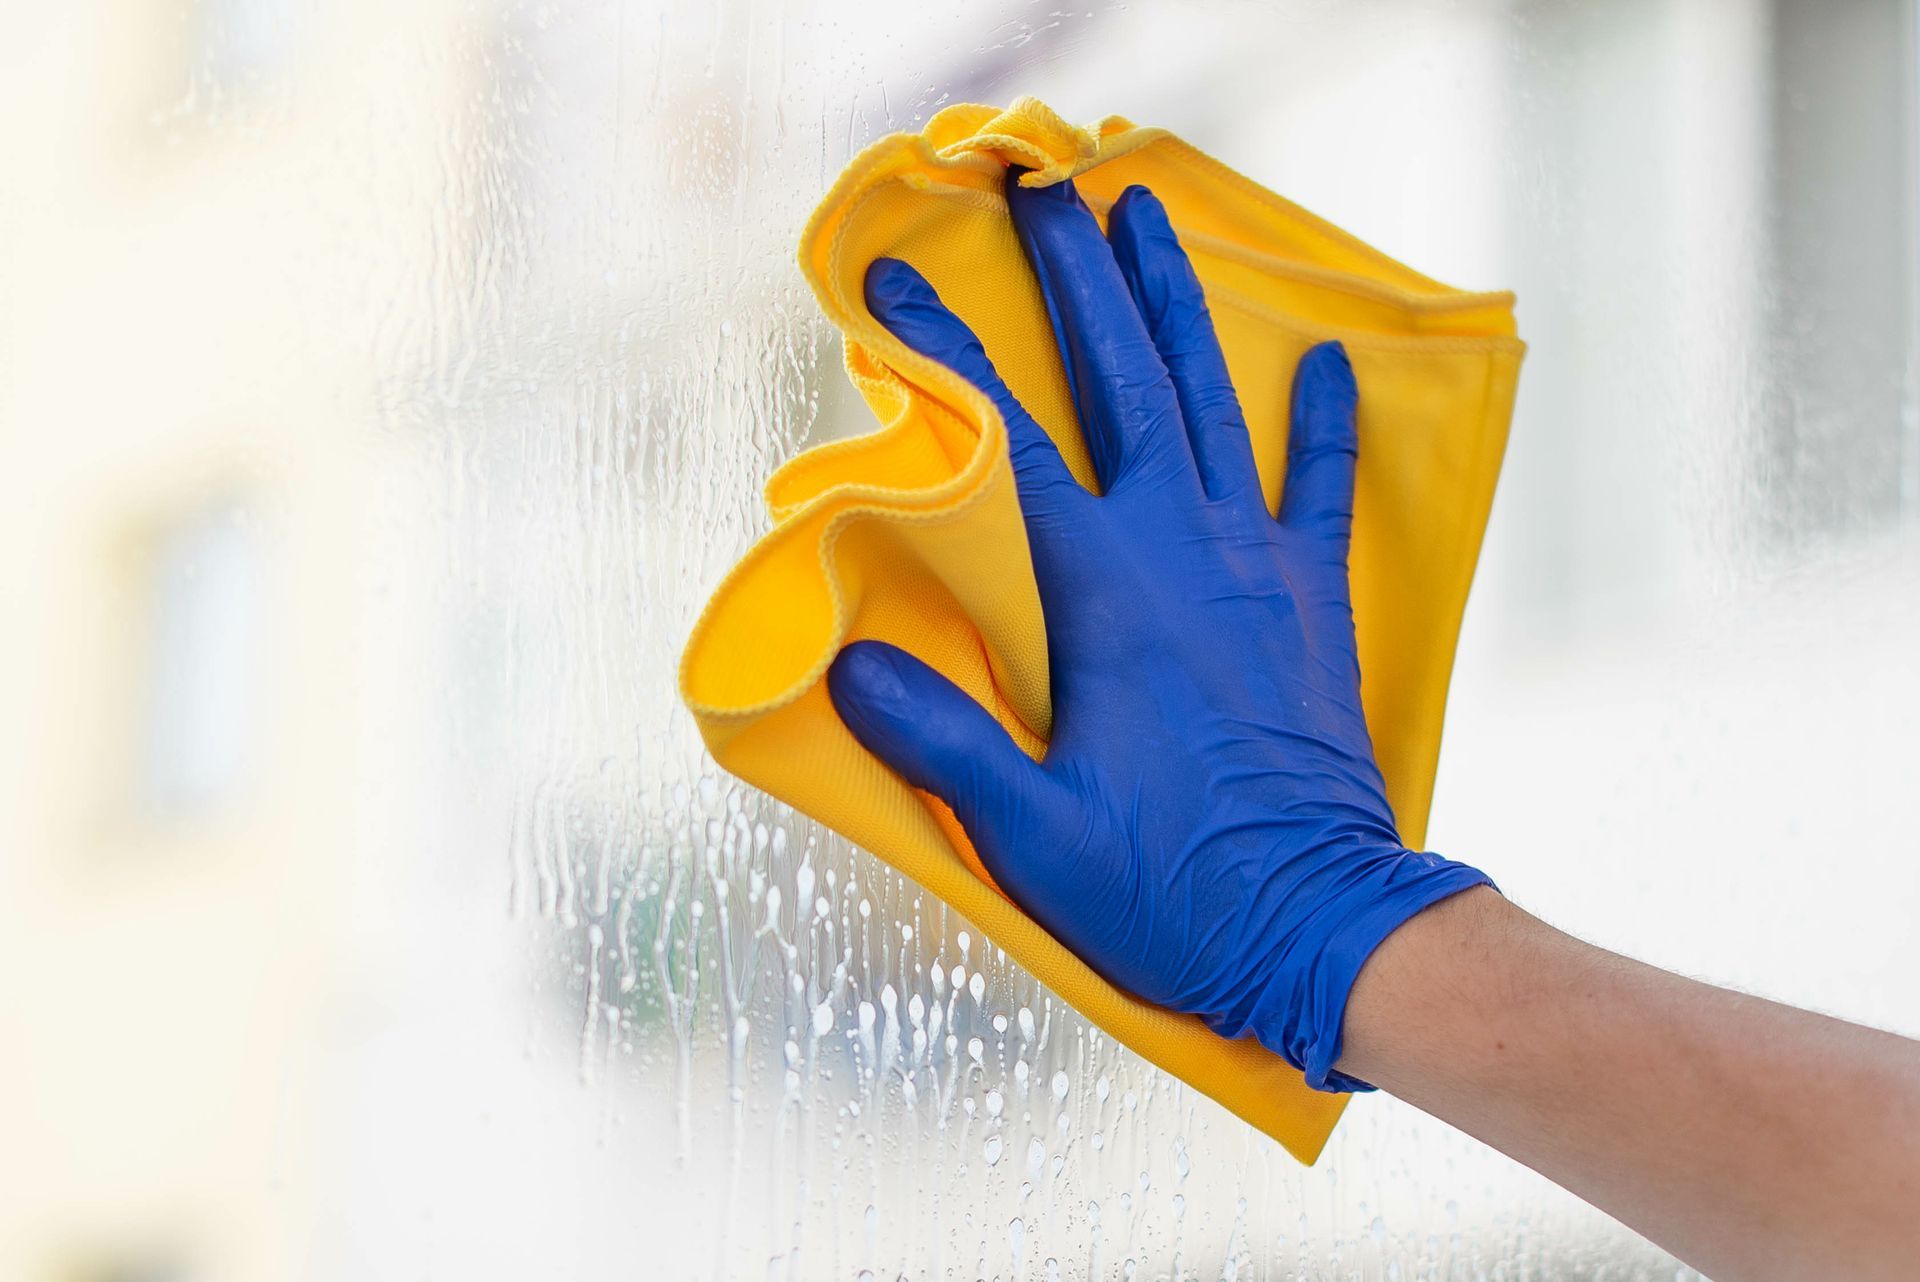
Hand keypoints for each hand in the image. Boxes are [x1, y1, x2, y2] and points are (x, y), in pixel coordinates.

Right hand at [827, 172, 1489, 1089]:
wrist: (1320, 922)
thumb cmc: (1168, 883)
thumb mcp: (1031, 831)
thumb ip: (942, 740)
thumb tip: (849, 660)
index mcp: (1105, 591)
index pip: (1009, 446)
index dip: (951, 358)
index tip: (904, 285)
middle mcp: (1183, 548)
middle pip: (1119, 382)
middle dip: (1075, 281)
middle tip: (1044, 194)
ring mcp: (1257, 563)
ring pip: (1211, 402)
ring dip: (1174, 305)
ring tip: (1145, 218)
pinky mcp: (1312, 599)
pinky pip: (1320, 487)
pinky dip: (1322, 424)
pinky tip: (1323, 362)